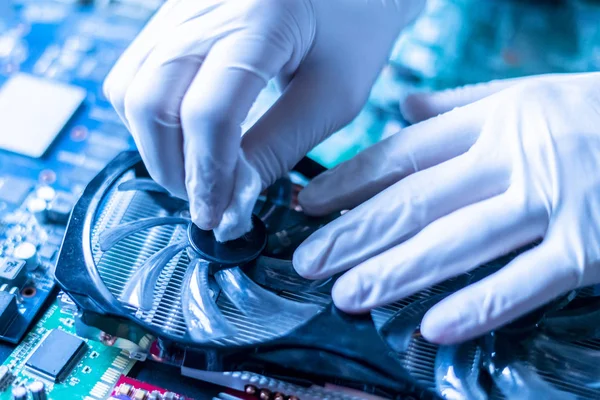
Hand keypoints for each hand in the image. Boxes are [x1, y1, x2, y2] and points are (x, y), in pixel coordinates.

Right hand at [103, 0, 424, 240]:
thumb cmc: (354, 31)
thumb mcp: (334, 95)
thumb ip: (279, 148)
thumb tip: (231, 202)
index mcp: (260, 20)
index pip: (208, 114)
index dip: (208, 176)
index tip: (219, 217)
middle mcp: (205, 6)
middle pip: (152, 104)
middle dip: (173, 169)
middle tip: (207, 201)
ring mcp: (179, 7)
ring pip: (129, 90)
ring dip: (155, 146)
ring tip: (196, 172)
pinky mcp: (170, 15)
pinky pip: (133, 73)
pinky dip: (150, 118)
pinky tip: (185, 136)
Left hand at [293, 72, 599, 343]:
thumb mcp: (530, 95)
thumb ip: (462, 105)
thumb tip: (403, 107)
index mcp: (496, 120)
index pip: (404, 154)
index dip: (350, 181)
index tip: (307, 205)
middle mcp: (515, 158)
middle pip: (416, 201)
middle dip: (355, 235)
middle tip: (308, 264)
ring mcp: (554, 203)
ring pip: (456, 242)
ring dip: (396, 272)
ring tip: (347, 295)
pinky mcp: (591, 249)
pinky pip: (525, 283)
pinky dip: (478, 306)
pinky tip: (430, 328)